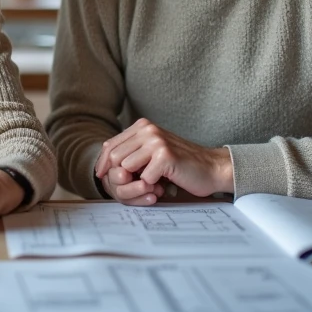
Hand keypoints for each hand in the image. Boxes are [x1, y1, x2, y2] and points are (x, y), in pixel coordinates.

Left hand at [95, 118, 233, 198]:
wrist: (211, 168)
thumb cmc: (180, 163)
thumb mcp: (152, 151)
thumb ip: (132, 149)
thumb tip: (103, 156)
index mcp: (143, 126)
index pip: (111, 145)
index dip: (102, 163)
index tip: (101, 176)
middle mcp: (148, 129)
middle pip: (115, 157)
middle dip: (121, 175)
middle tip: (137, 183)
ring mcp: (156, 141)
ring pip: (127, 167)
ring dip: (138, 181)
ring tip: (154, 182)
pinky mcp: (165, 156)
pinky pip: (145, 178)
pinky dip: (153, 185)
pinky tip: (166, 182)